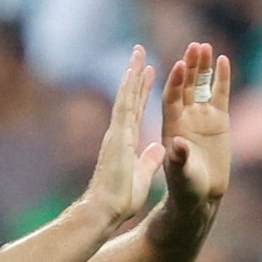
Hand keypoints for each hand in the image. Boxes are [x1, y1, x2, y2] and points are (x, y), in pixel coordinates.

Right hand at [73, 47, 165, 229]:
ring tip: (138, 52)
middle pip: (129, 98)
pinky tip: (134, 70)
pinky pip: (125, 105)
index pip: (135, 110)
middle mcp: (119, 132)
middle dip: (135, 76)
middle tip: (139, 54)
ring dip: (131, 73)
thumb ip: (148, 161)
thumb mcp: (140, 176)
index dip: (141, 92)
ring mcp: (117, 132)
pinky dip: (129, 87)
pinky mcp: (117, 135)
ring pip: (125, 96)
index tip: (147, 74)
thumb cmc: (119, 199)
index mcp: (124, 141)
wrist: (104, 209)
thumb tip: (157, 149)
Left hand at [152, 41, 233, 221]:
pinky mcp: (218, 120)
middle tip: (194, 47)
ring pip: (201, 86)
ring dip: (202, 67)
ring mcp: (201, 116)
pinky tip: (223, 60)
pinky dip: (222, 78)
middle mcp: (184, 117)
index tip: (178, 66)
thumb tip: (178, 143)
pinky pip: (219, 95)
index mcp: (170, 126)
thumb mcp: (181, 174)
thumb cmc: (185, 188)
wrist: (201, 196)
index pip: (170, 99)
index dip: (174, 82)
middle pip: (185, 86)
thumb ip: (179, 158)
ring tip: (205, 47)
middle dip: (189, 67)